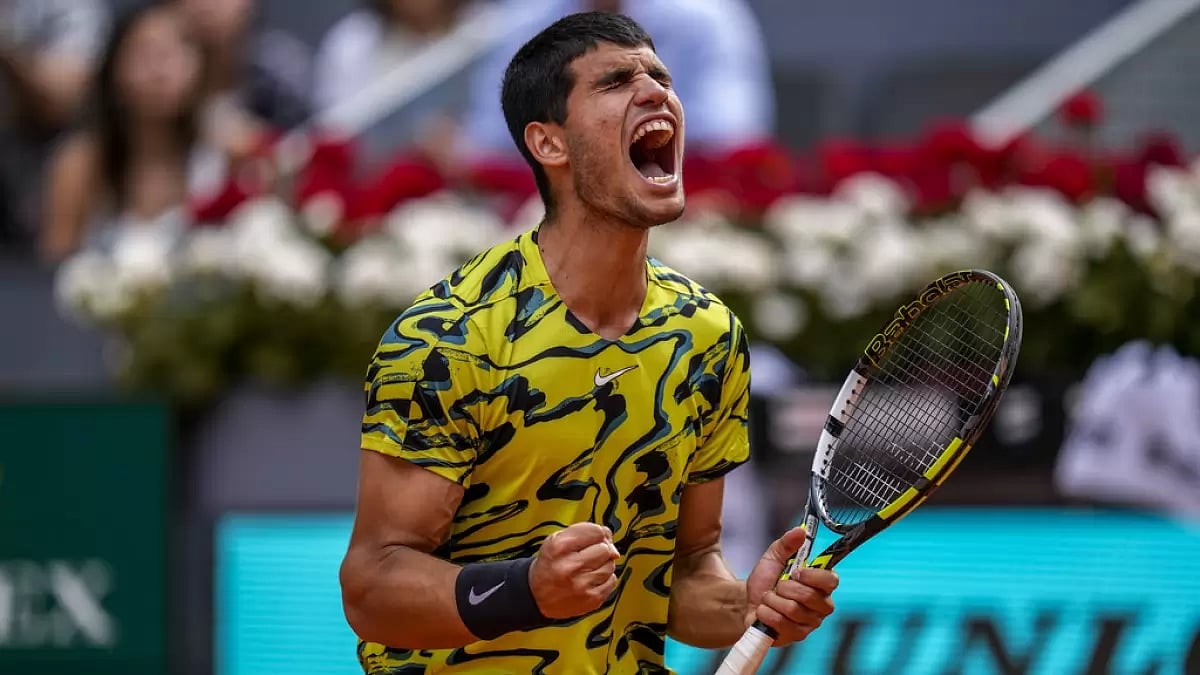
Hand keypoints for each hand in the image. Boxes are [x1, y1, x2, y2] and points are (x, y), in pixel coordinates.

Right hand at [529, 522, 620, 618]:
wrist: (537, 596)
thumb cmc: (550, 565)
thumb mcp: (557, 540)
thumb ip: (584, 531)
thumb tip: (610, 538)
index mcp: (559, 547)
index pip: (596, 531)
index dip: (597, 534)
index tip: (593, 538)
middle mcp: (570, 566)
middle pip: (605, 549)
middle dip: (599, 550)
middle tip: (587, 555)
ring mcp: (581, 584)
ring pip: (610, 565)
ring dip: (602, 565)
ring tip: (587, 569)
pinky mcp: (591, 599)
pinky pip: (611, 581)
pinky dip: (604, 579)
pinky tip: (590, 580)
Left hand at [745, 526, 837, 645]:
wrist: (748, 601)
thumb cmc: (766, 579)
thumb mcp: (773, 557)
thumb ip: (787, 543)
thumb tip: (800, 531)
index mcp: (821, 584)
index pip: (832, 580)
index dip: (812, 576)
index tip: (796, 571)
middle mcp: (821, 605)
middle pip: (809, 596)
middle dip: (785, 587)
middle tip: (777, 585)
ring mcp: (809, 623)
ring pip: (792, 610)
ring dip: (773, 600)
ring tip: (769, 598)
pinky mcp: (795, 636)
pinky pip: (781, 623)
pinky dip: (766, 613)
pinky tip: (765, 611)